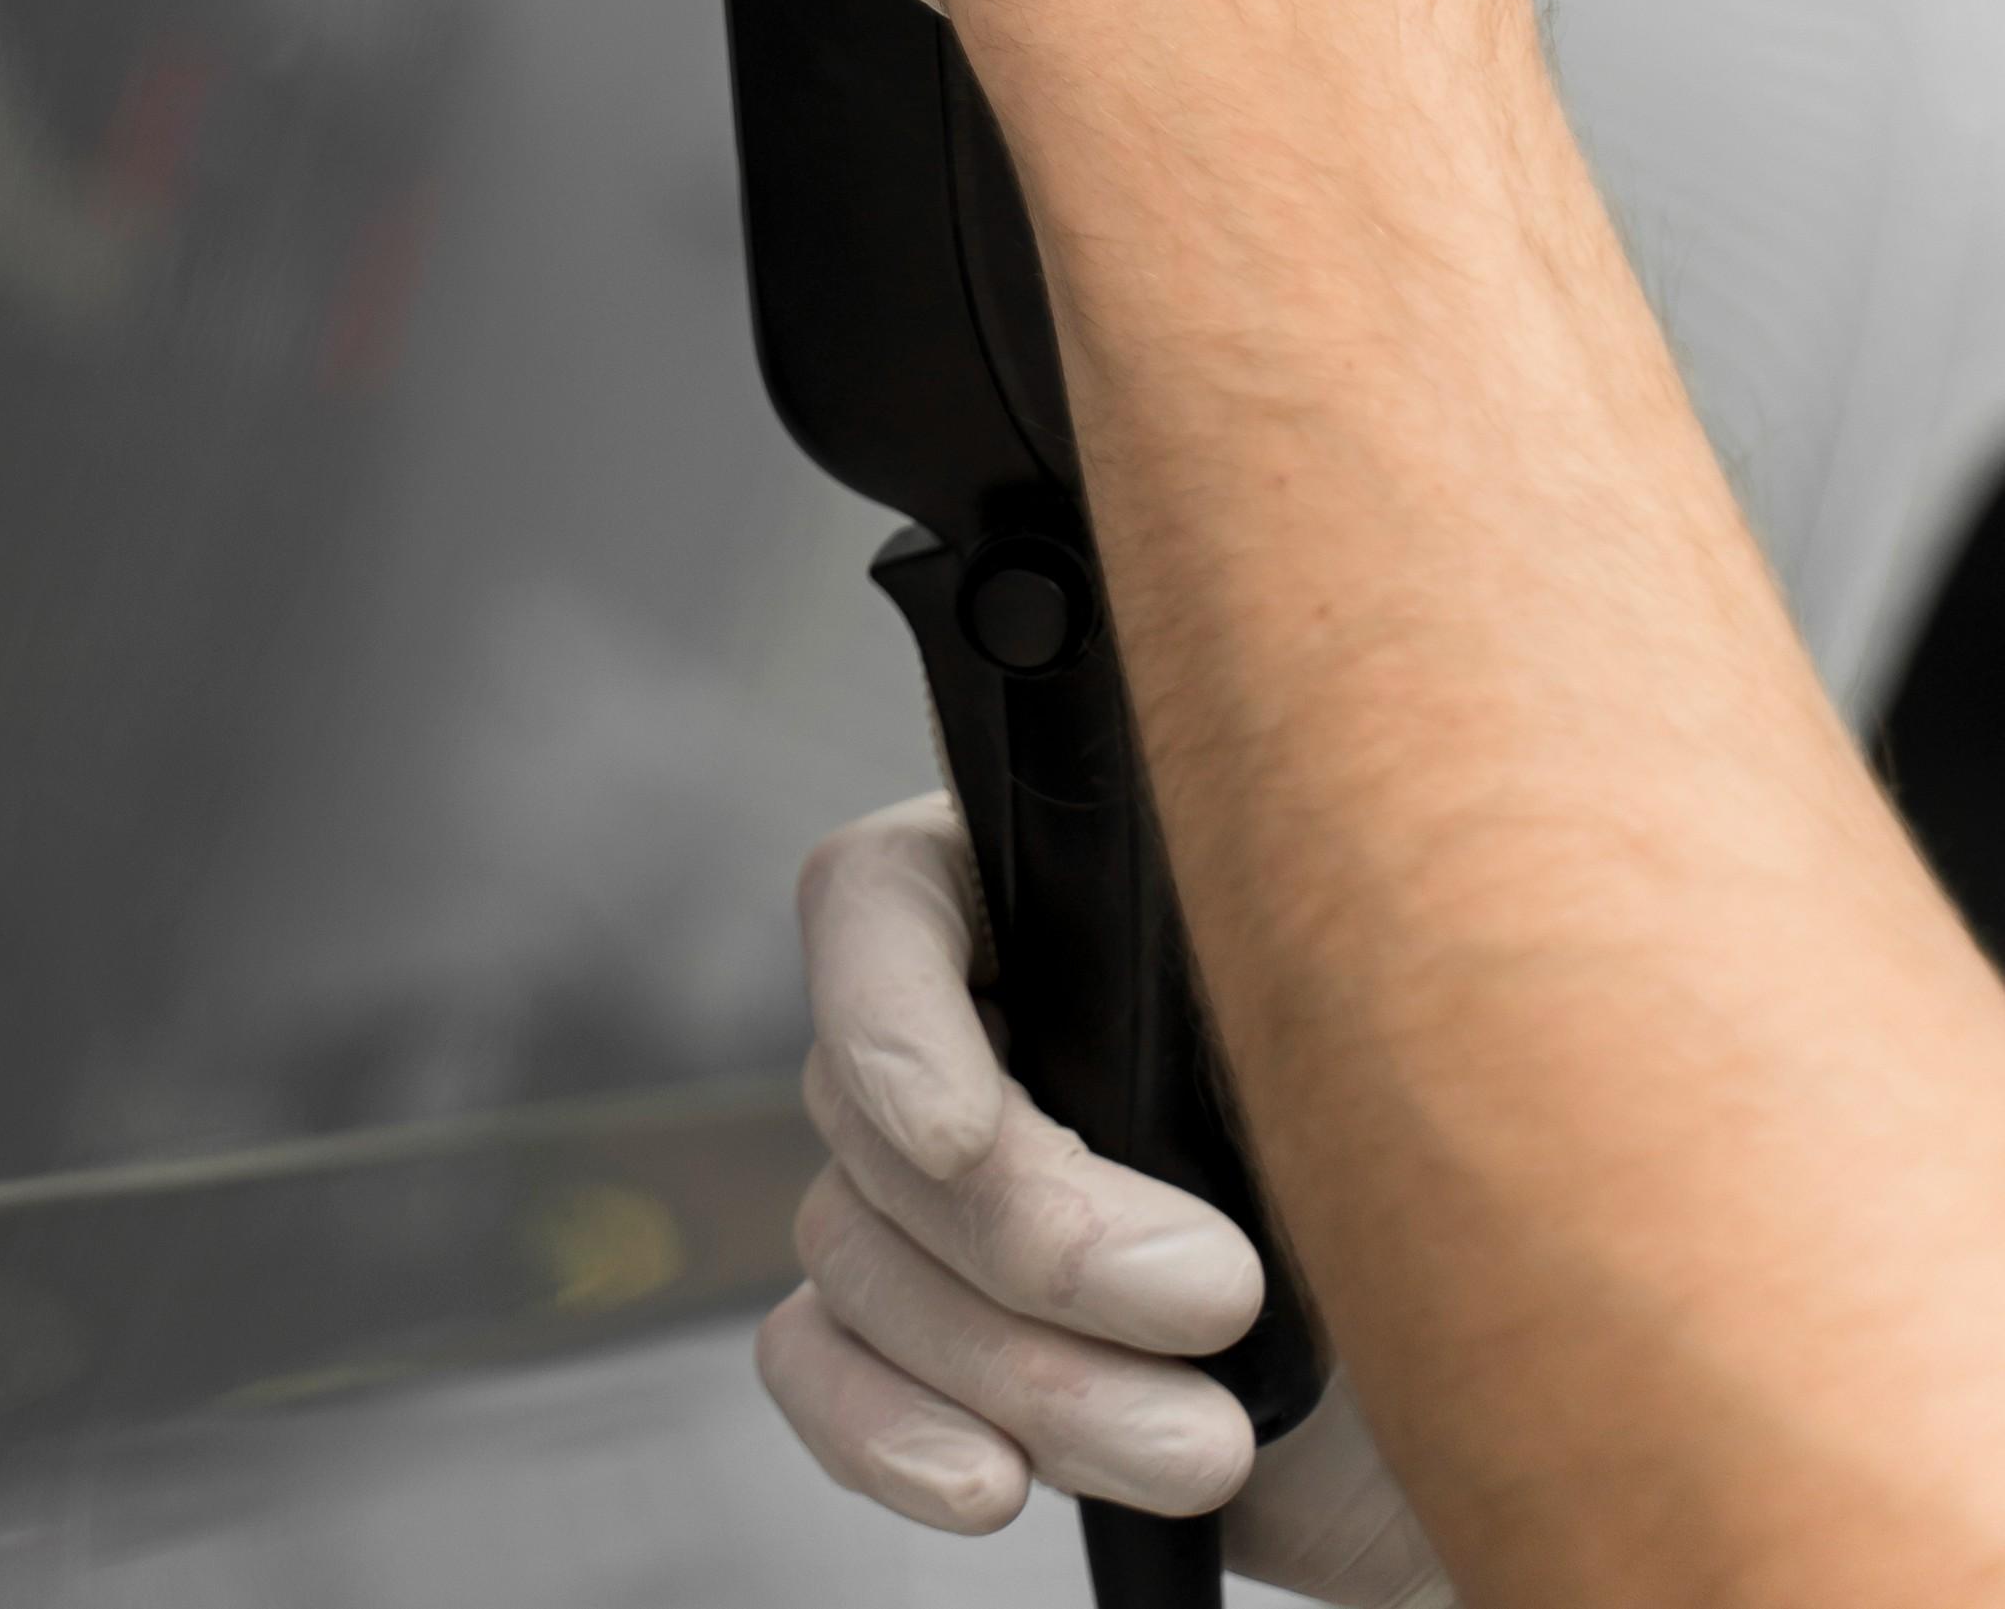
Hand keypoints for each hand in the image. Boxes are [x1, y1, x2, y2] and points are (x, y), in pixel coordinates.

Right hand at [763, 793, 1445, 1604]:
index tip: (966, 1134)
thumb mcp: (1428, 1054)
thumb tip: (1223, 904)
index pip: (883, 896)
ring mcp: (971, 1199)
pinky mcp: (961, 1350)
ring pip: (855, 1257)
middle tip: (1215, 1302)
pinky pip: (820, 1365)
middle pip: (871, 1108)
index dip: (888, 1011)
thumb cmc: (1516, 1209)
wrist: (1558, 1436)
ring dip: (1021, 1377)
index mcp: (1086, 902)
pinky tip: (994, 1484)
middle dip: (1031, 1245)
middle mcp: (1007, 1031)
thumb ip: (1311, 977)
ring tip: (1209, 1446)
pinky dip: (885, 1431)